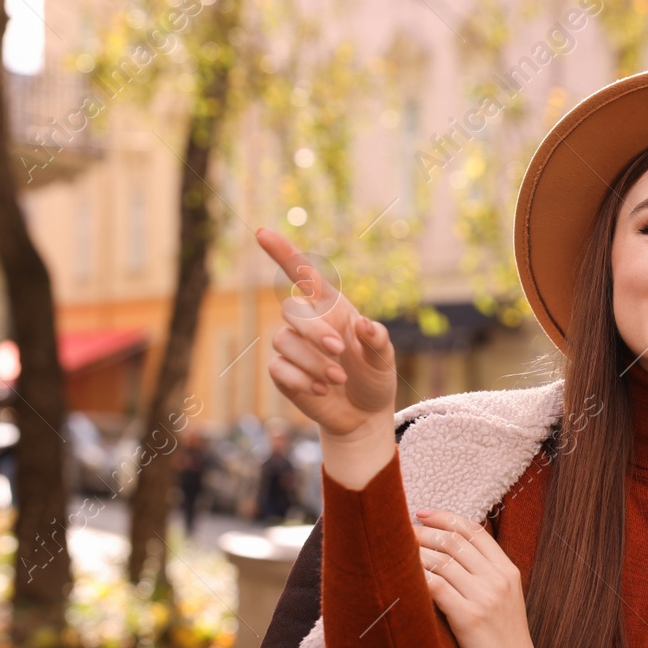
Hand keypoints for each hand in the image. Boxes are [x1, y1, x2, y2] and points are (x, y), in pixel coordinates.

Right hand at [256, 227, 395, 439]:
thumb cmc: (374, 377)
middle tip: (340, 352)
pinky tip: (322, 391)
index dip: (282, 253)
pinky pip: (279, 368)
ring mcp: (292, 347)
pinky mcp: (283, 373)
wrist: (364, 414)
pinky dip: (302, 380)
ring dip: (313, 362)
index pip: (302, 274)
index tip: (262, 233)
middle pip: (291, 310)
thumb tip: (364, 324)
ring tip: (338, 380)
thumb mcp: (385, 359)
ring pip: (283, 340)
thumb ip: (378, 341)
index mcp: (331, 307)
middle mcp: (307, 322)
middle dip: (314, 332)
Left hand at [414, 508, 547, 647]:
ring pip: (442, 561)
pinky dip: (417, 577)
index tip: (422, 513)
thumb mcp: (505, 599)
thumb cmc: (505, 640)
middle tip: (402, 530)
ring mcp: (484, 597)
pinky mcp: (469, 617)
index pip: (474, 531)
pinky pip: (435, 586)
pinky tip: (402, 576)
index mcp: (508, 570)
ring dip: (416, 552)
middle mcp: (498, 578)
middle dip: (424, 532)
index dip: (445, 518)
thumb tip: (450, 552)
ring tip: (397, 551)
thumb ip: (485, 575)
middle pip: (454, 542)